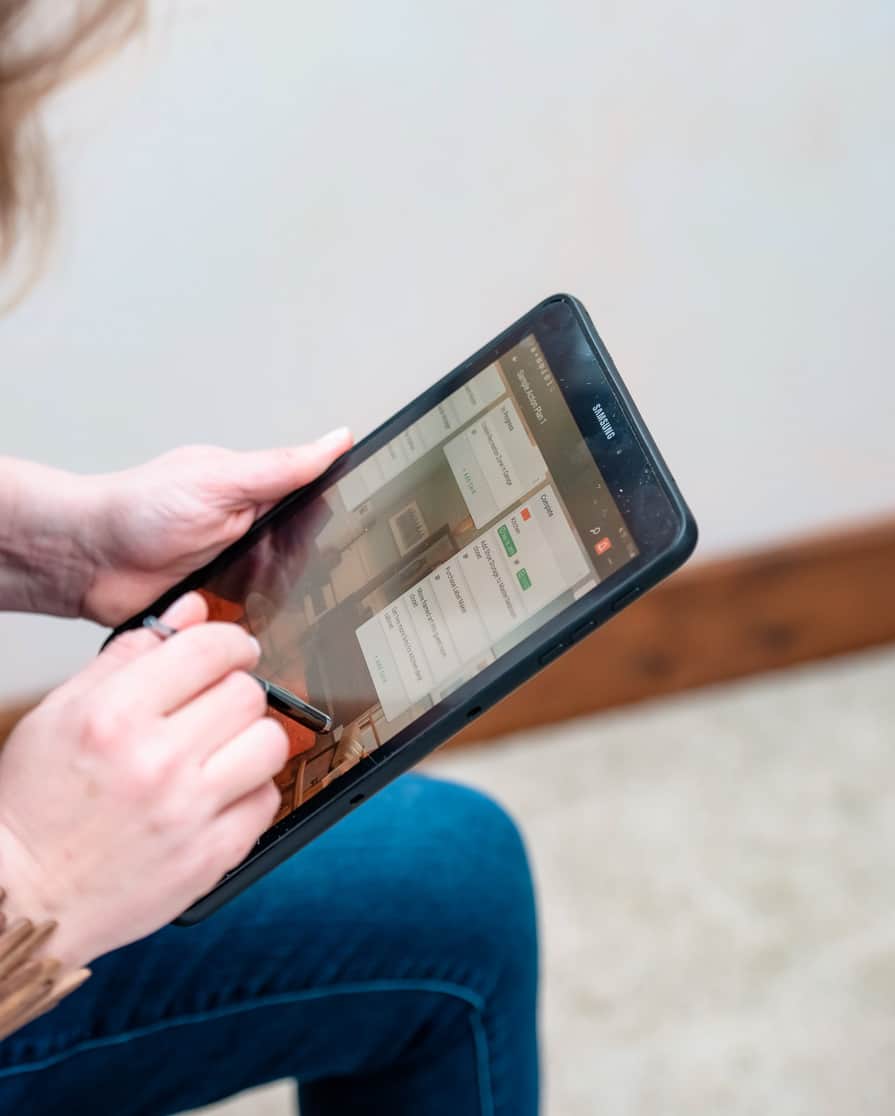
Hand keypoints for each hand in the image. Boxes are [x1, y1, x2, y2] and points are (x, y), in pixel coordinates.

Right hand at [0, 593, 288, 968]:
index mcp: (115, 716)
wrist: (23, 897)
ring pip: (270, 743)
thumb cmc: (36, 803)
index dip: (231, 642)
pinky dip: (249, 791)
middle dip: (236, 689)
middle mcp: (157, 761)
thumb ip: (131, 654)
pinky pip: (266, 800)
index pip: (210, 650)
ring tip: (220, 749)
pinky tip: (216, 793)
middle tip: (217, 704)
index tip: (233, 651)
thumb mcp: (62, 710)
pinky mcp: (211, 857)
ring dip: (250, 739)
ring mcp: (189, 813)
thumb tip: (191, 612)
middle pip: (247, 693)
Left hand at [80, 429, 351, 625]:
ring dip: (267, 595)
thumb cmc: (139, 509)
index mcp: (255, 490)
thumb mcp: (221, 480)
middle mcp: (248, 528)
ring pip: (281, 591)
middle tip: (259, 561)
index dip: (327, 521)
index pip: (314, 505)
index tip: (336, 534)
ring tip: (235, 586)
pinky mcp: (217, 603)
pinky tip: (234, 615)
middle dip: (290, 567)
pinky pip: (251, 617)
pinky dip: (249, 619)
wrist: (85, 562)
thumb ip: (282, 467)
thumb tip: (336, 440)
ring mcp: (233, 567)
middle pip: (302, 556)